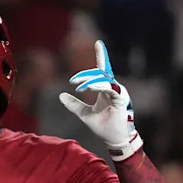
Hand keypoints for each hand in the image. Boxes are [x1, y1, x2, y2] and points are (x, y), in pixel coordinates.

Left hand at [59, 40, 142, 160]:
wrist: (113, 139)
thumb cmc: (103, 127)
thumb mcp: (84, 114)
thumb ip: (74, 104)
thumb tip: (61, 96)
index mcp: (106, 89)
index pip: (103, 70)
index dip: (101, 56)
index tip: (98, 42)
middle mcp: (114, 88)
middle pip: (100, 73)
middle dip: (86, 74)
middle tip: (73, 80)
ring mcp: (119, 92)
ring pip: (104, 79)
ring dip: (89, 80)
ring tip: (77, 85)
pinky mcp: (122, 98)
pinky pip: (109, 88)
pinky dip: (98, 86)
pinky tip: (87, 87)